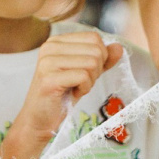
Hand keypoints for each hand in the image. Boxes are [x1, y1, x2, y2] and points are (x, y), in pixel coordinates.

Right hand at [0, 32, 123, 158]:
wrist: (39, 120)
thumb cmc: (61, 96)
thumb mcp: (85, 74)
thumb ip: (102, 59)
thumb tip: (119, 47)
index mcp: (57, 41)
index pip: (93, 38)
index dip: (100, 57)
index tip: (85, 72)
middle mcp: (50, 46)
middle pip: (95, 50)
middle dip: (96, 71)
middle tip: (80, 83)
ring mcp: (48, 61)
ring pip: (91, 63)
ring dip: (90, 81)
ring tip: (74, 88)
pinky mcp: (49, 78)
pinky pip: (83, 77)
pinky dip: (84, 89)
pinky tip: (72, 93)